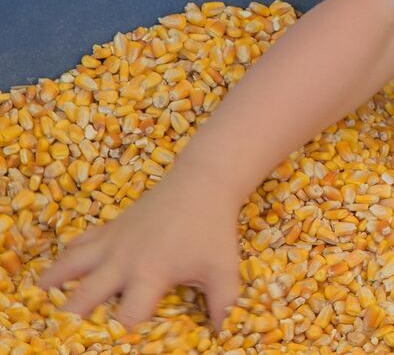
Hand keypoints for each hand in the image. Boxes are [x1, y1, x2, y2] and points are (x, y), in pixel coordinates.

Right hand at [35, 168, 240, 330]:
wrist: (203, 182)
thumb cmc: (213, 230)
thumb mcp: (224, 269)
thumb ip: (225, 304)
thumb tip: (225, 335)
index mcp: (151, 274)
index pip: (126, 317)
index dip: (120, 335)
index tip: (116, 344)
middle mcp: (123, 261)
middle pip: (83, 297)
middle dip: (72, 318)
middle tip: (65, 332)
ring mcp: (112, 242)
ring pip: (69, 265)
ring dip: (54, 284)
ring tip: (40, 301)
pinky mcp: (108, 228)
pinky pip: (78, 243)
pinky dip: (66, 258)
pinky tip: (58, 272)